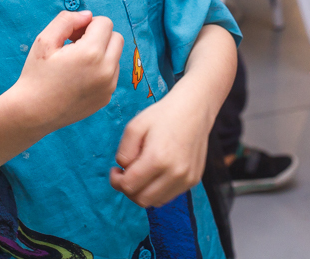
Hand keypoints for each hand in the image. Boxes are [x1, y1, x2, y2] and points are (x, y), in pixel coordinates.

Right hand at [10, 10, 123, 132]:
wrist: (33, 112)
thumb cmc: (36, 75)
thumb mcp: (45, 40)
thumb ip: (67, 20)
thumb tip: (87, 16)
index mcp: (91, 53)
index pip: (105, 23)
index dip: (87, 24)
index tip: (72, 36)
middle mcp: (106, 70)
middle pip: (116, 37)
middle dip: (99, 36)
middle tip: (76, 45)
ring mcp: (109, 86)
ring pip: (115, 56)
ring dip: (101, 53)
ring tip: (77, 62)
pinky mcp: (107, 97)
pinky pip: (112, 73)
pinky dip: (101, 69)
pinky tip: (79, 77)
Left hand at [110, 91, 210, 207]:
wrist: (194, 109)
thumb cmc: (163, 115)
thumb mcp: (135, 126)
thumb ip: (123, 152)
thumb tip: (124, 171)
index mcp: (158, 159)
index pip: (129, 186)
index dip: (116, 181)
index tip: (116, 170)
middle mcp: (175, 173)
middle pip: (141, 199)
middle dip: (128, 190)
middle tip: (125, 174)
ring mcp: (186, 179)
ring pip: (156, 201)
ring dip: (143, 192)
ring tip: (141, 172)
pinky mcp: (193, 180)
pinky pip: (169, 195)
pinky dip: (158, 190)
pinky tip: (156, 172)